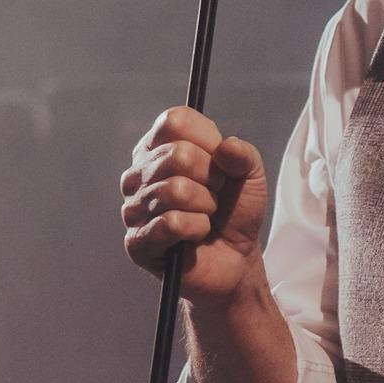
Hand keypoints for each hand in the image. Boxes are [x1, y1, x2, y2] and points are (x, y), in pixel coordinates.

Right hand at [119, 106, 268, 306]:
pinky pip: (171, 223)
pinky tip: (195, 235)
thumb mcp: (250, 176)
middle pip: (178, 155)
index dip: (207, 140)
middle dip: (211, 179)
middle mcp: (139, 174)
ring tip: (205, 216)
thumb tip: (226, 147)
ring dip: (205, 207)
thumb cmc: (234, 212)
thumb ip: (244, 154)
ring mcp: (133, 207)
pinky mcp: (136, 241)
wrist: (235, 260)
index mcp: (158, 148)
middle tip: (214, 196)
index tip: (220, 162)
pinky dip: (196, 229)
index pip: (174, 121)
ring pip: (176, 190)